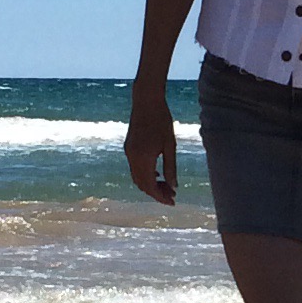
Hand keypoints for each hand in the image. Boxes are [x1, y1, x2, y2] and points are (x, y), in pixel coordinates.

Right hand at [125, 88, 179, 204]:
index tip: (172, 202)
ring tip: (167, 186)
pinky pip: (135, 168)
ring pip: (137, 178)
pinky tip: (158, 175)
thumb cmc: (161, 120)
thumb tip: (173, 186)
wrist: (146, 100)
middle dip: (156, 193)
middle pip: (142, 184)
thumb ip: (170, 167)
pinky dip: (145, 175)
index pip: (150, 186)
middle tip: (172, 196)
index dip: (160, 197)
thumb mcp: (170, 145)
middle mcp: (132, 157)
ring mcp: (128, 152)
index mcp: (143, 158)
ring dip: (150, 185)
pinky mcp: (128, 148)